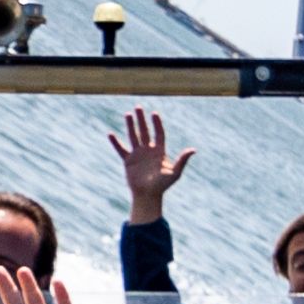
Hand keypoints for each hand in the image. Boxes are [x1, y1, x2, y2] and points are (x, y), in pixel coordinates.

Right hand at [111, 106, 193, 222]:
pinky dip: (115, 142)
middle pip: (145, 131)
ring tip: (127, 114)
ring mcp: (138, 155)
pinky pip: (121, 149)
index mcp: (159, 152)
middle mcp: (148, 150)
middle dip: (142, 119)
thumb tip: (193, 150)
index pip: (159, 133)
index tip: (154, 114)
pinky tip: (110, 134)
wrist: (148, 196)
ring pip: (133, 136)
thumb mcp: (174, 173)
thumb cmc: (162, 186)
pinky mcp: (128, 161)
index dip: (157, 123)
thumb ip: (182, 160)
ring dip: (130, 126)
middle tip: (138, 107)